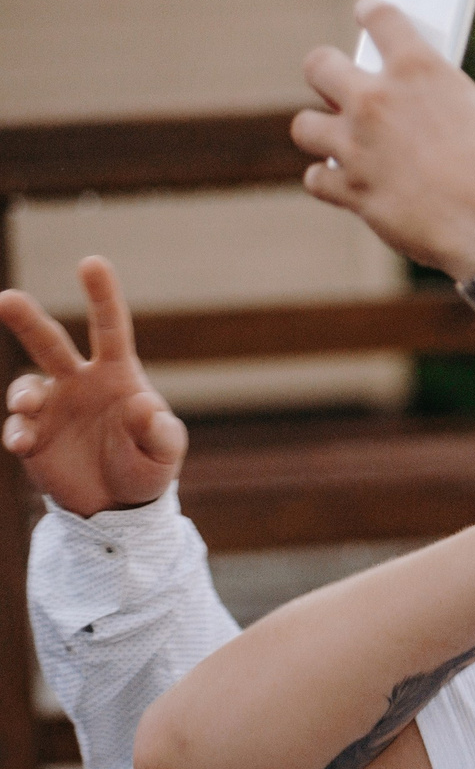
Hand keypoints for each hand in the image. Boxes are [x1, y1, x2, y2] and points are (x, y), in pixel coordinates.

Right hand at [0, 257, 187, 517]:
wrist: (118, 505)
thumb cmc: (146, 467)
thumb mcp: (164, 453)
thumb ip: (158, 430)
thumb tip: (140, 403)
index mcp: (118, 374)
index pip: (111, 327)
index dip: (102, 295)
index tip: (91, 263)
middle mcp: (78, 382)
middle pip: (49, 342)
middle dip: (26, 319)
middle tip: (7, 299)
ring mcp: (51, 406)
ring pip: (26, 386)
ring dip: (23, 394)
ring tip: (26, 408)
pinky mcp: (31, 434)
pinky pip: (17, 426)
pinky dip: (16, 430)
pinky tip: (23, 443)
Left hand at [292, 0, 474, 280]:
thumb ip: (437, 102)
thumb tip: (418, 110)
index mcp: (420, 71)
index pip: (379, 17)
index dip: (372, 13)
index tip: (368, 14)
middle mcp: (378, 100)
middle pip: (319, 65)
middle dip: (330, 73)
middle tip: (344, 88)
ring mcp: (356, 145)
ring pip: (304, 125)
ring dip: (322, 131)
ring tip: (343, 142)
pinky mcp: (350, 190)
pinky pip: (317, 177)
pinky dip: (331, 182)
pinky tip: (351, 184)